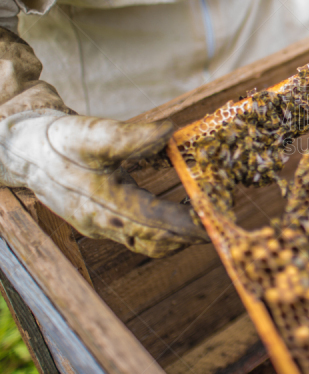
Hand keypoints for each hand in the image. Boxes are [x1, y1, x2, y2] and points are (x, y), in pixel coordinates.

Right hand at [0, 111, 207, 256]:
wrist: (23, 152)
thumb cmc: (58, 142)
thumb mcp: (91, 134)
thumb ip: (131, 136)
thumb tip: (170, 131)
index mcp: (102, 206)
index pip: (154, 226)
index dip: (186, 227)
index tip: (214, 224)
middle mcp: (103, 224)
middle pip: (155, 241)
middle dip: (189, 236)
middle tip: (220, 226)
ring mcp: (101, 227)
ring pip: (147, 242)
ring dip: (178, 236)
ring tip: (206, 222)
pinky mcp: (101, 223)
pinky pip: (139, 235)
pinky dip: (163, 229)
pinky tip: (182, 215)